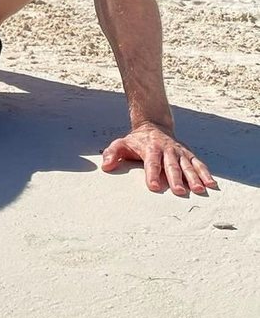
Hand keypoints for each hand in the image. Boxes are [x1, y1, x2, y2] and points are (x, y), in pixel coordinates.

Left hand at [101, 123, 217, 195]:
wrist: (153, 125)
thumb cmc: (136, 141)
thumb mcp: (121, 144)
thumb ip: (112, 154)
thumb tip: (105, 166)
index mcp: (150, 148)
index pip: (151, 162)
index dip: (152, 174)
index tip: (153, 187)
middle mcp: (167, 150)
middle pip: (171, 165)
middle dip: (175, 179)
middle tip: (179, 192)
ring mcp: (179, 152)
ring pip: (187, 165)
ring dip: (194, 177)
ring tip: (199, 190)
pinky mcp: (188, 154)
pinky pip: (198, 163)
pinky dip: (206, 173)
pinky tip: (211, 184)